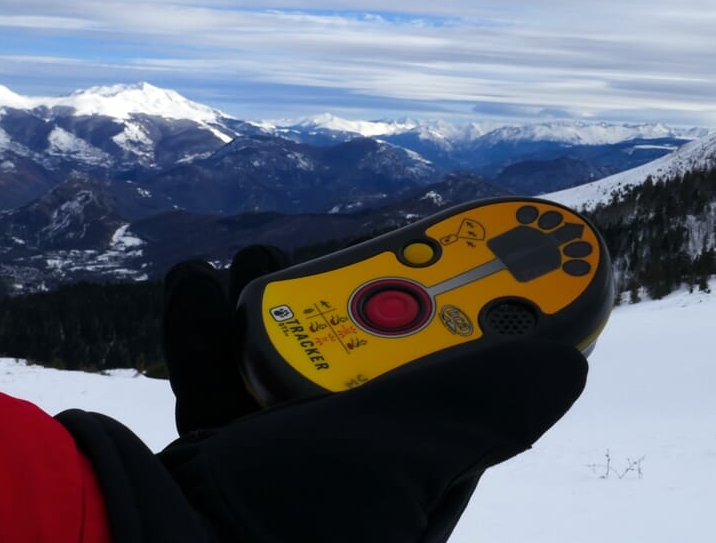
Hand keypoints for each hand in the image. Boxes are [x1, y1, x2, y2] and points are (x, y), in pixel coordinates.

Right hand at [159, 246, 587, 541]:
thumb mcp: (396, 455)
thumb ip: (476, 406)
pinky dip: (208, 332)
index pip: (463, 384)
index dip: (481, 321)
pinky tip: (197, 288)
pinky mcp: (223, 444)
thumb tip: (568, 363)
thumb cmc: (282, 520)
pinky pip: (222, 375)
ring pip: (296, 355)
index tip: (486, 260)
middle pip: (374, 355)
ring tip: (261, 261)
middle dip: (365, 296)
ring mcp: (285, 454)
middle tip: (365, 250)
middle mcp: (354, 463)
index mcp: (411, 470)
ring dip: (279, 302)